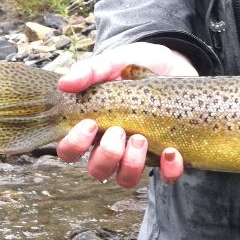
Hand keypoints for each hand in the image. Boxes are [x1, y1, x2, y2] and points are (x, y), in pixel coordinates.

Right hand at [56, 43, 196, 186]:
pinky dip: (168, 169)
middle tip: (119, 131)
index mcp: (94, 126)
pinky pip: (166, 176)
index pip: (70, 150)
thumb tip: (65, 83)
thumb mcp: (116, 61)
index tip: (91, 123)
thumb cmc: (139, 65)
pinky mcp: (168, 154)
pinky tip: (171, 150)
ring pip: (126, 179)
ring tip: (141, 139)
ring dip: (131, 164)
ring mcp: (141, 153)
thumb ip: (92, 70)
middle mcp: (114, 145)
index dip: (74, 145)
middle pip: (98, 169)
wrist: (175, 64)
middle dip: (107, 154)